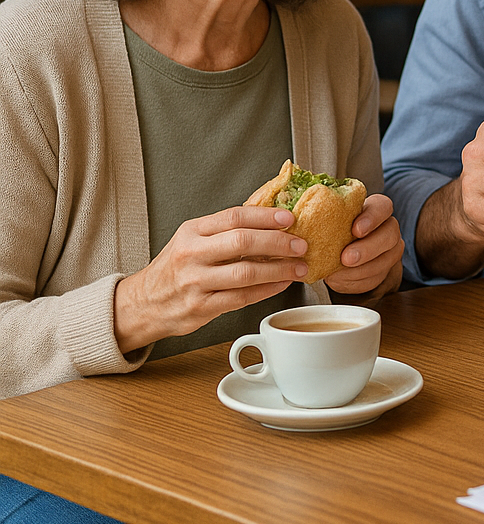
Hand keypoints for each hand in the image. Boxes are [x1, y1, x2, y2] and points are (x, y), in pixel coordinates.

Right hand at [113, 206, 309, 353]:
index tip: (289, 218)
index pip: (234, 216)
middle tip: (301, 244)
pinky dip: (267, 290)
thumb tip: (271, 221)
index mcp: (192, 231)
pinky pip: (242, 297)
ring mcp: (195, 282)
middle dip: (278, 242)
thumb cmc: (176, 268)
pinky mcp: (201, 307)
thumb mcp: (192, 240)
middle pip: (242, 242)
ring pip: (246, 273)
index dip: (266, 216)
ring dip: (279, 269)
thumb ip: (225, 230)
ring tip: (299, 267)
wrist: (143, 303)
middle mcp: (191, 254)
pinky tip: (282, 284)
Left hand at [323, 193, 404, 295]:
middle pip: (390, 235)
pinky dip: (356, 281)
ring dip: (360, 270)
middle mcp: (388, 228)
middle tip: (346, 258)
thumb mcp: (330, 218)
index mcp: (376, 209)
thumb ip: (322, 217)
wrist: (343, 251)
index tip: (355, 230)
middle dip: (368, 248)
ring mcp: (389, 251)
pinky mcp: (384, 271)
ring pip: (385, 260)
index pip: (383, 207)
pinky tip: (339, 280)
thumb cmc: (335, 229)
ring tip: (338, 273)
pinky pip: (375, 279)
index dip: (372, 218)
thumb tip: (295, 223)